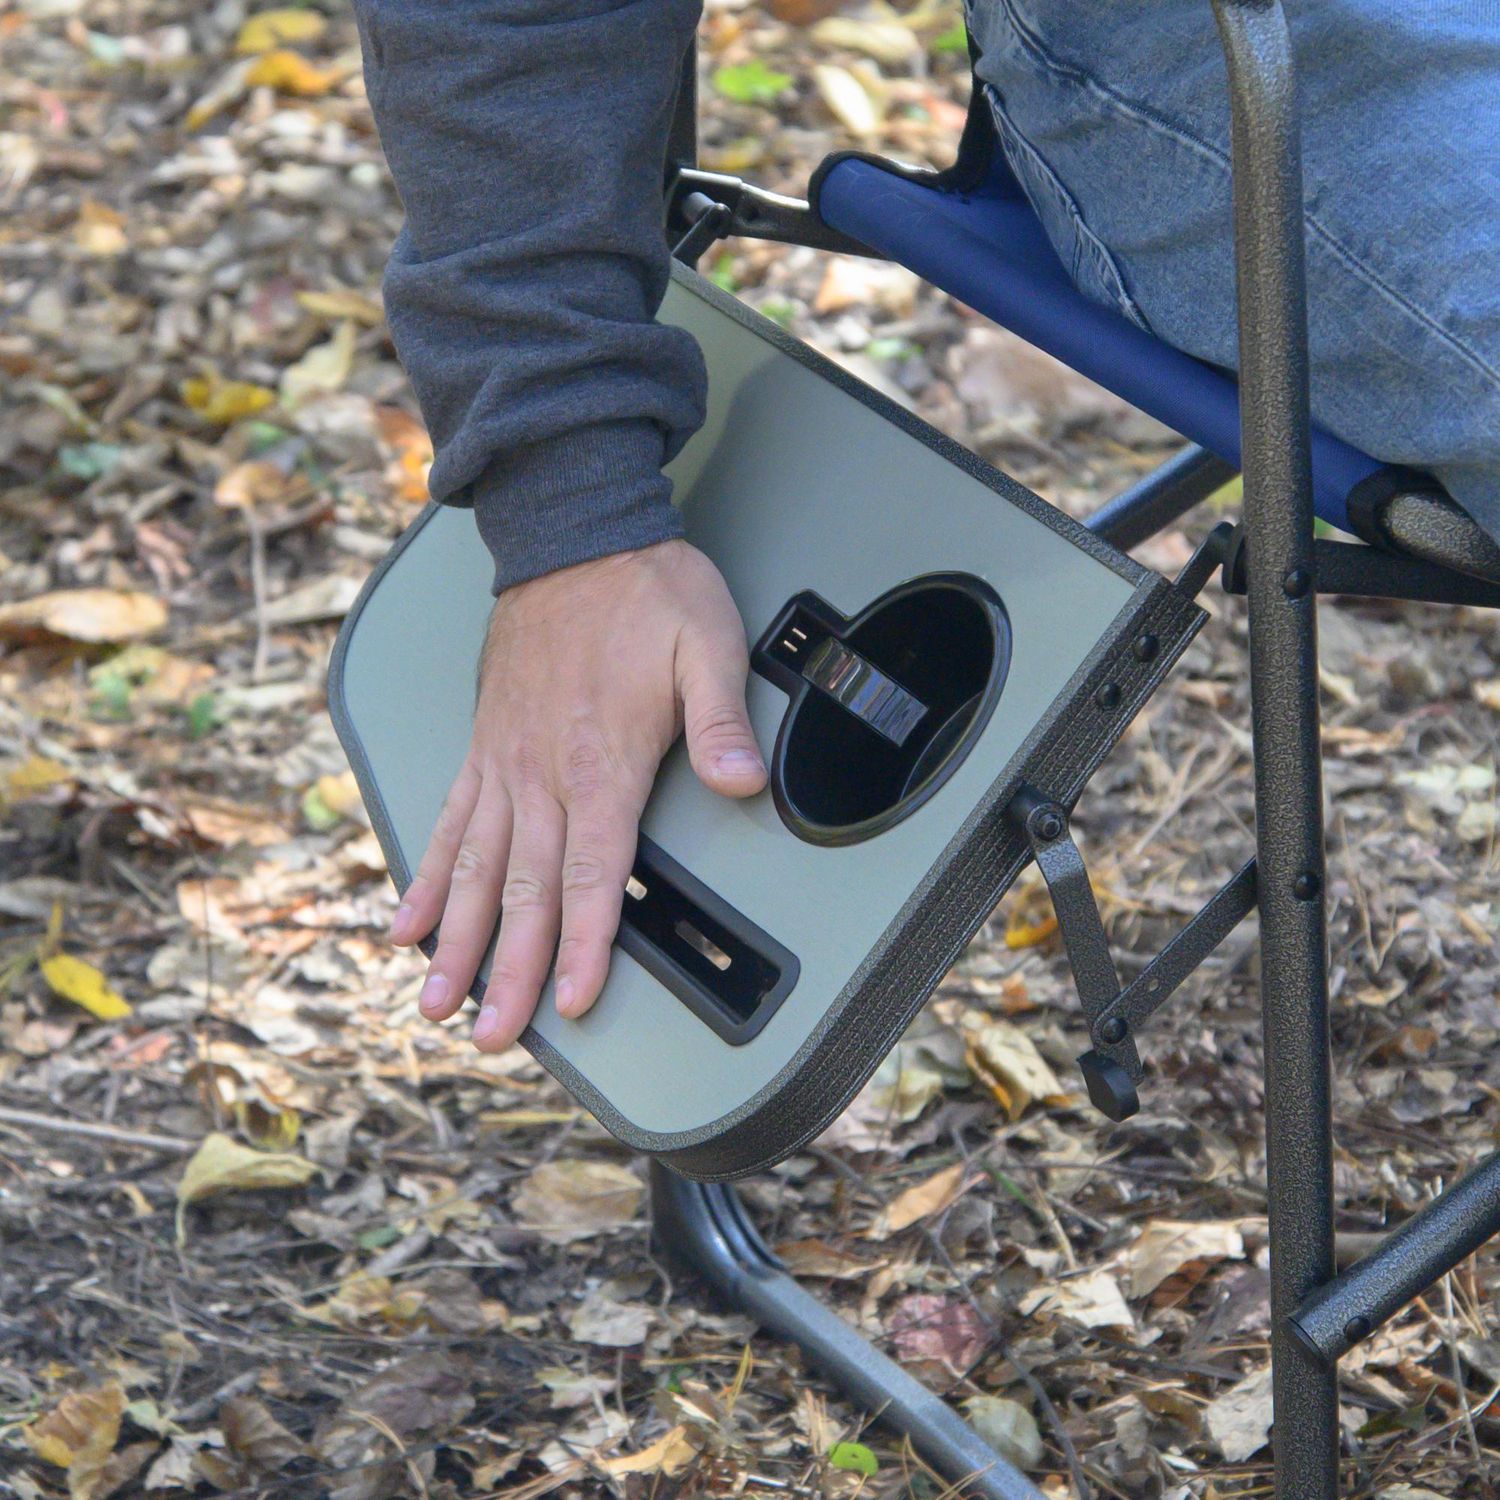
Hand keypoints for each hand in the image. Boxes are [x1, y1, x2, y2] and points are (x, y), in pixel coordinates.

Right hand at [389, 539, 766, 1050]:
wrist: (573, 534)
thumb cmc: (645, 589)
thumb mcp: (708, 643)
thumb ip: (721, 722)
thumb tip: (745, 784)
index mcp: (600, 762)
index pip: (594, 875)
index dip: (585, 946)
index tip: (571, 1005)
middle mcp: (542, 774)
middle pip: (524, 891)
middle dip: (508, 970)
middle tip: (490, 1036)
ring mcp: (505, 763)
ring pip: (473, 870)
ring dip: (454, 942)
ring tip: (434, 1001)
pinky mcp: (484, 747)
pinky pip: (447, 822)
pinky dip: (425, 877)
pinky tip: (405, 921)